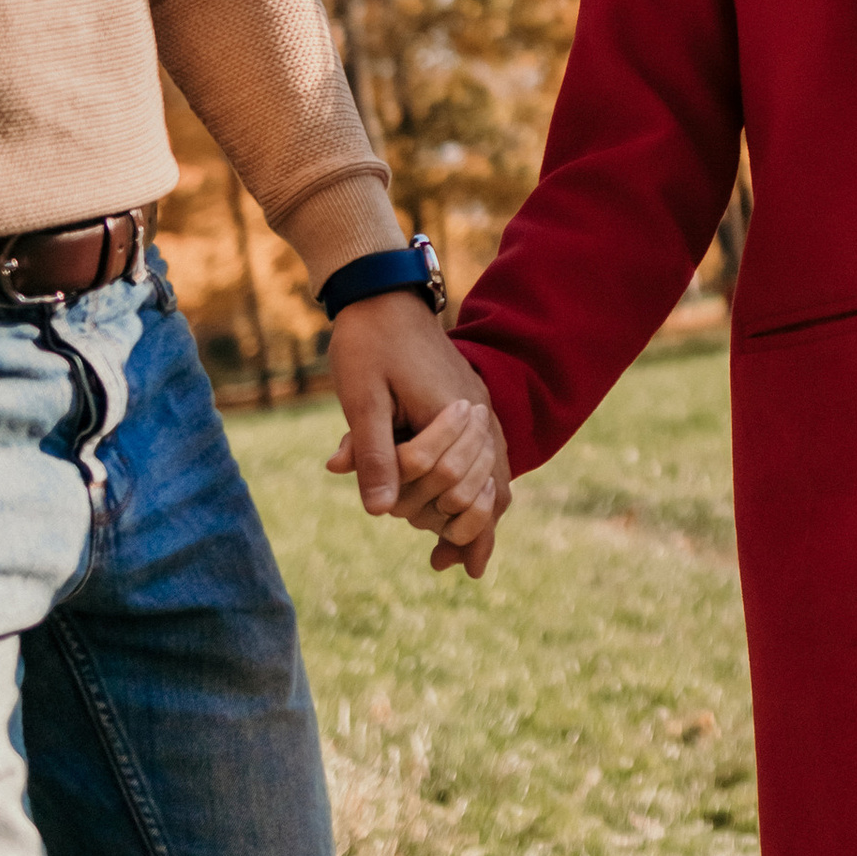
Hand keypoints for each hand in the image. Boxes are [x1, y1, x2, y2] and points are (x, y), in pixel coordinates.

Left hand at [323, 294, 510, 579]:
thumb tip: (378, 512)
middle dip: (464, 527)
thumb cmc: (367, 343)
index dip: (442, 521)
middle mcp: (478, 412)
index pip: (457, 484)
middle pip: (486, 487)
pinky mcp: (471, 404)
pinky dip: (481, 489)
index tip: (435, 560)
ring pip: (496, 475)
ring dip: (478, 514)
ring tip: (457, 556)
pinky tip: (462, 510)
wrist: (382, 293)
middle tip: (441, 562)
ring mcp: (479, 407)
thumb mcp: (361, 399)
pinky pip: (490, 456)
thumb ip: (372, 453)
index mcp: (453, 412)